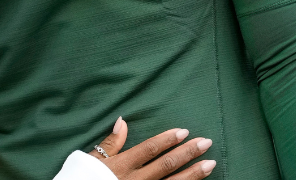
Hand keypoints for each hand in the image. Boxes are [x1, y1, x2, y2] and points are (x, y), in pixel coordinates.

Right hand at [88, 118, 214, 179]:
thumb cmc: (84, 179)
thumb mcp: (92, 162)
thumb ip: (110, 144)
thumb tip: (122, 121)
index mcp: (122, 167)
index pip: (150, 150)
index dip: (168, 140)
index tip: (185, 131)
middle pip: (166, 165)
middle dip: (188, 153)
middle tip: (206, 142)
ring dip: (193, 174)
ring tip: (211, 163)